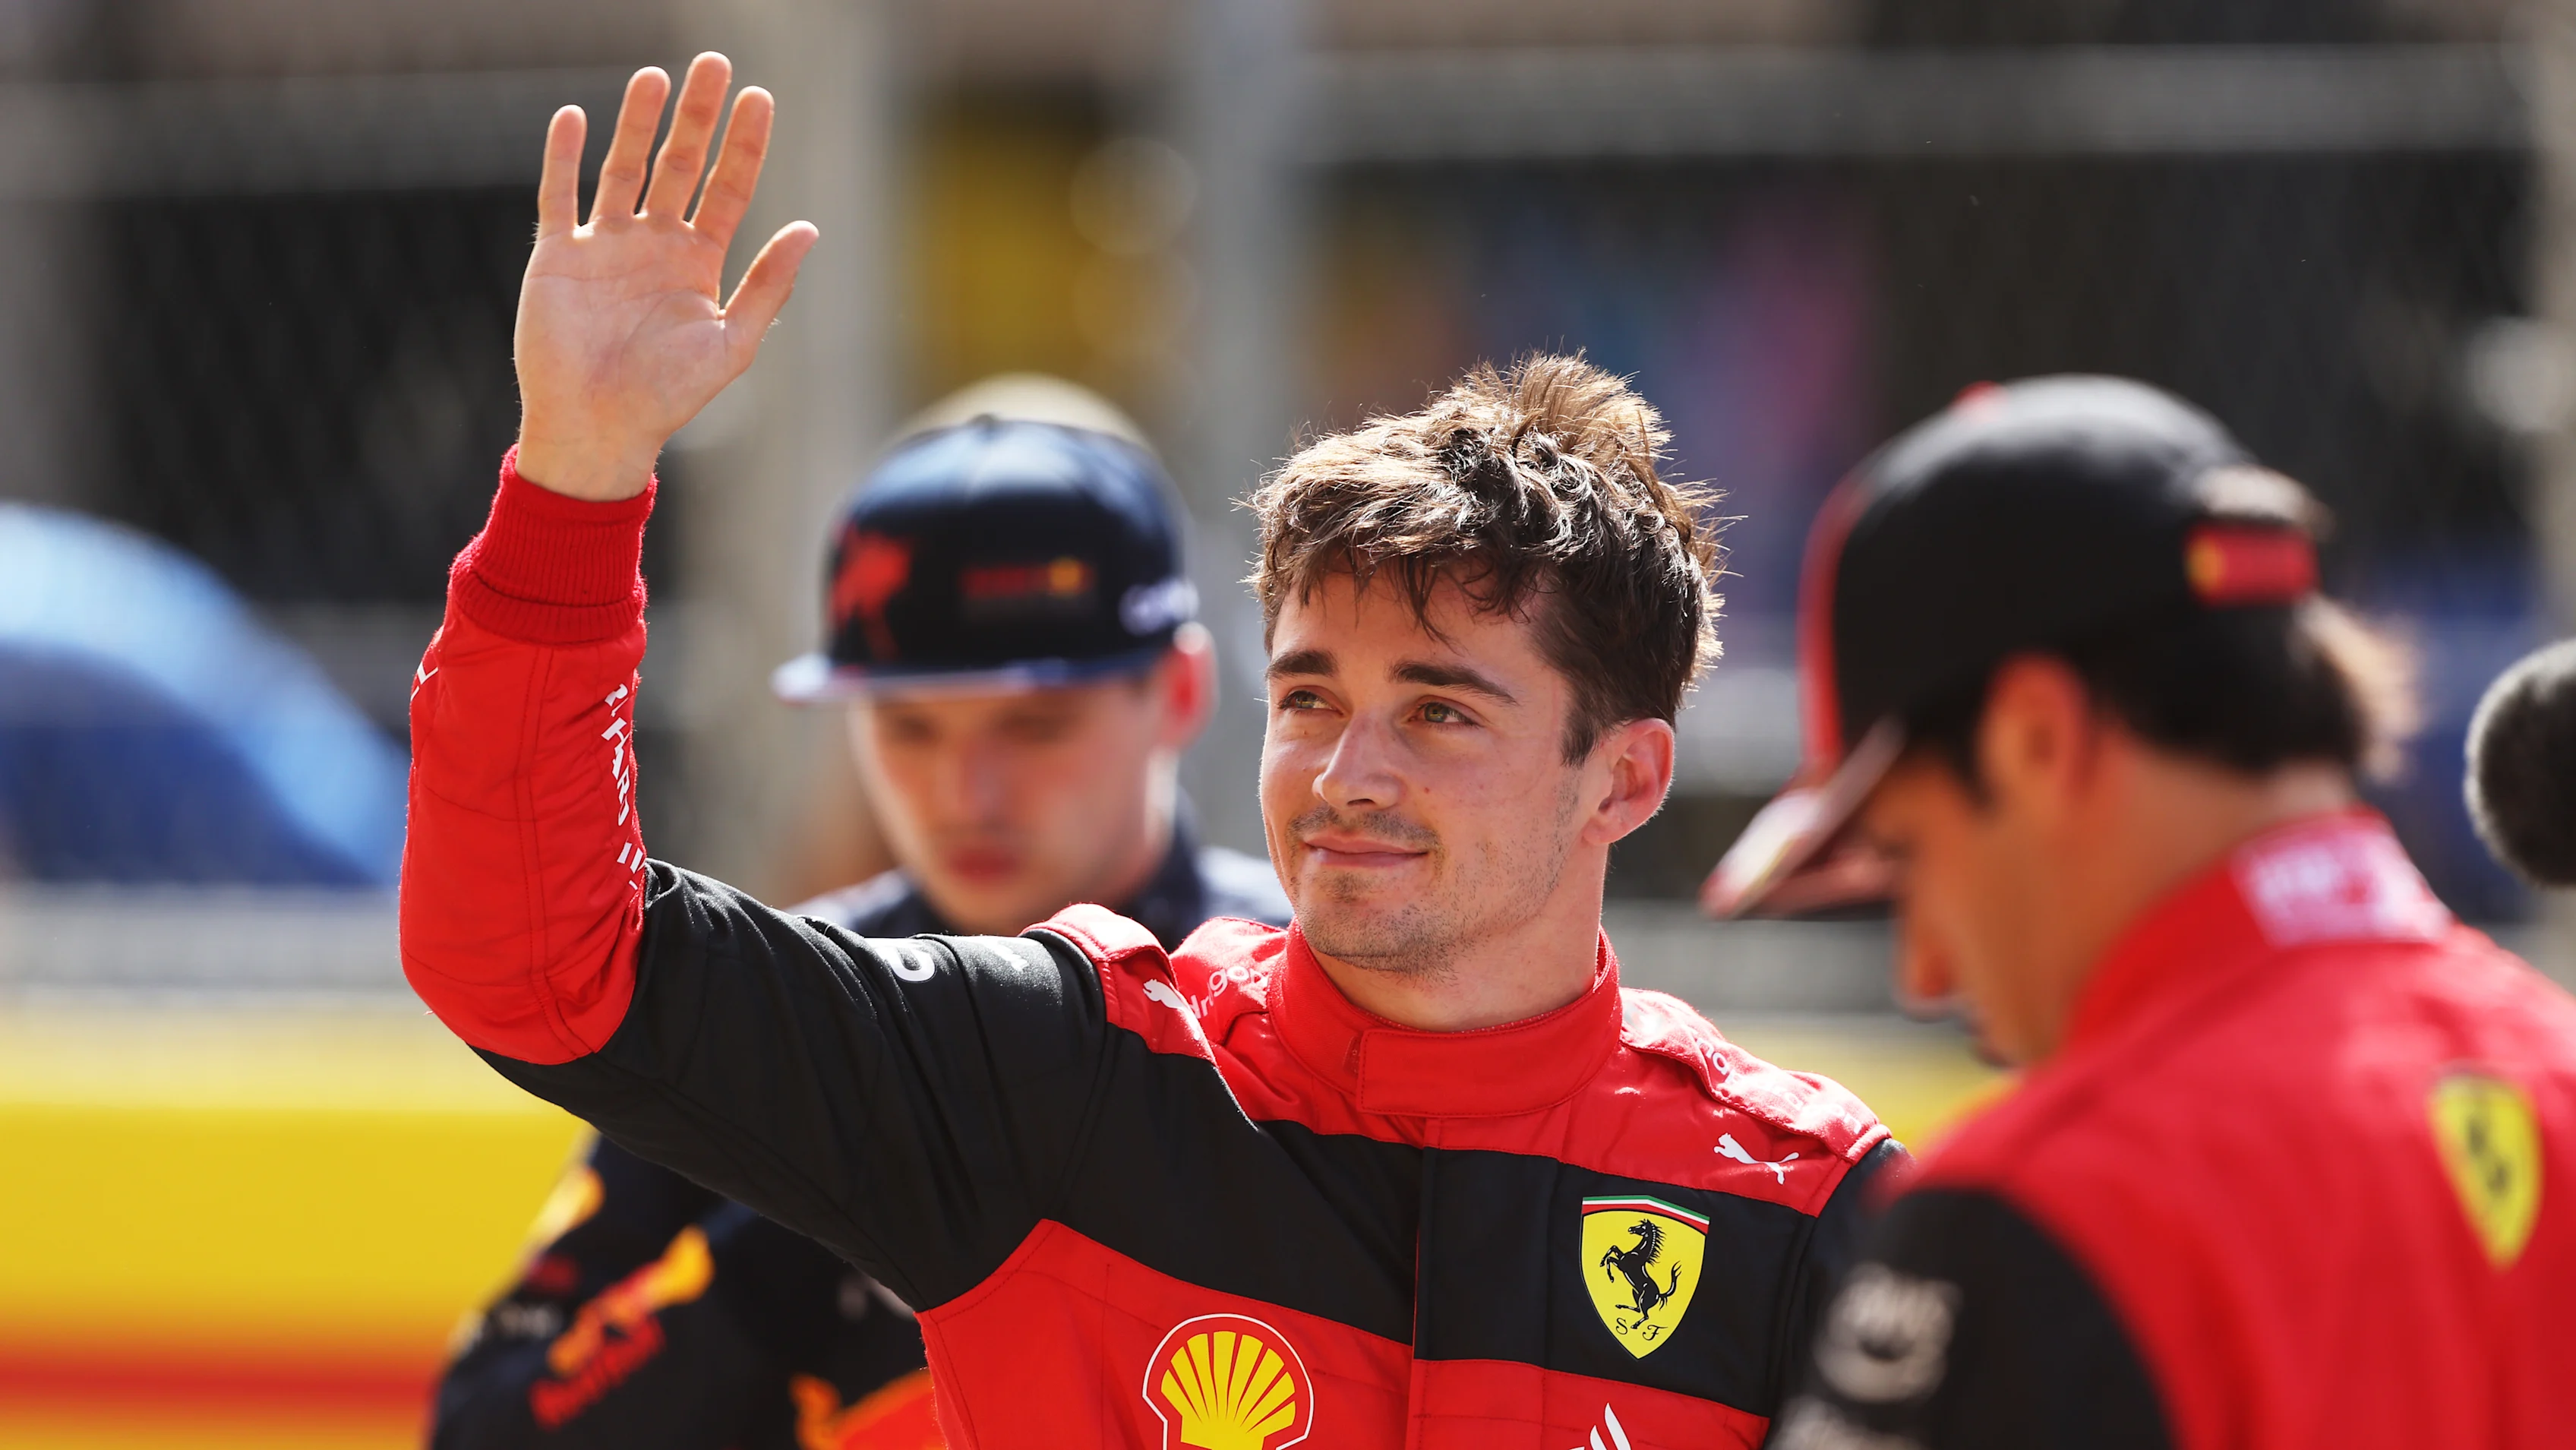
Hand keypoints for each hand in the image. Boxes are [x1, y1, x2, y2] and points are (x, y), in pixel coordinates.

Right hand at [512, 54, 817, 500]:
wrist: (599, 427)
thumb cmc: (669, 397)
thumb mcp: (732, 343)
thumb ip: (769, 286)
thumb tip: (811, 229)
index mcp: (699, 263)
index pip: (728, 188)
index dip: (744, 144)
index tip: (760, 98)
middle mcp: (654, 245)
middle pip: (679, 164)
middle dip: (697, 116)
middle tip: (714, 63)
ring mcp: (604, 247)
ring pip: (623, 169)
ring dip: (638, 123)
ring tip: (655, 76)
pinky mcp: (557, 257)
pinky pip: (557, 195)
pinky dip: (562, 156)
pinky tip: (574, 117)